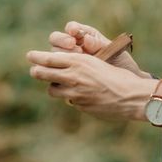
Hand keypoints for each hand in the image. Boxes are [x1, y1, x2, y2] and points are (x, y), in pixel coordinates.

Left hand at [27, 50, 148, 120]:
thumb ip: (77, 64)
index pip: (48, 58)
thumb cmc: (117, 75)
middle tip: (35, 71)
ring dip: (55, 87)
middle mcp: (72, 76)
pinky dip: (72, 98)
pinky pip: (69, 101)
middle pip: (42, 73)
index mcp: (78, 61)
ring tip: (62, 85)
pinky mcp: (79, 106)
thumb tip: (59, 64)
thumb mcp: (96, 63)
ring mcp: (74, 93)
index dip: (36, 57)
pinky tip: (83, 95)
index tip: (30, 56)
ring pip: (52, 90)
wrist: (132, 96)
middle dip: (37, 71)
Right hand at [49, 21, 143, 75]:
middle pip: (56, 39)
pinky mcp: (65, 76)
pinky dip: (60, 71)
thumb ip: (99, 45)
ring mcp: (68, 62)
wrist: (125, 89)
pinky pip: (56, 72)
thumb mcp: (114, 53)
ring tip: (76, 60)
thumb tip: (86, 40)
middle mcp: (73, 47)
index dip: (71, 28)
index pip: (72, 28)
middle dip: (61, 40)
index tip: (74, 32)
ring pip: (53, 55)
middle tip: (72, 45)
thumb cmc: (121, 66)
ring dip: (61, 55)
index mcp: (85, 37)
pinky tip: (71, 75)